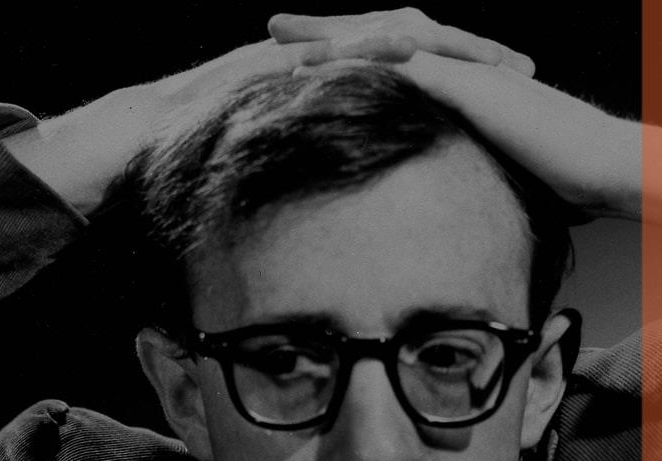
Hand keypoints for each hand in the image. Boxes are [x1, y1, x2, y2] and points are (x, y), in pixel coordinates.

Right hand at [5, 10, 523, 214]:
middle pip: (414, 37)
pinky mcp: (276, 56)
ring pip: (389, 28)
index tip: (516, 96)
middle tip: (527, 68)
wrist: (134, 142)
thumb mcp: (286, 177)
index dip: (464, 79)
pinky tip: (426, 58)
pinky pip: (341, 45)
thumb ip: (325, 184)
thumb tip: (369, 231)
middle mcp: (321, 60)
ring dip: (447, 43)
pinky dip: (386, 49)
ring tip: (499, 61)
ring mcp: (299, 52)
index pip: (413, 70)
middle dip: (472, 52)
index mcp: (332, 86)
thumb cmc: (207, 168)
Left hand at [271, 10, 640, 219]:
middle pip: (383, 35)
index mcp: (465, 85)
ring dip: (329, 34)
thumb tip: (459, 204)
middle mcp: (461, 67)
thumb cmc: (568, 177)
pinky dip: (354, 58)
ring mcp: (464, 71)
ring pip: (384, 38)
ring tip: (278, 31)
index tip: (312, 60)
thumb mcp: (506, 173)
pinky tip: (314, 63)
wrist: (607, 164)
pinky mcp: (467, 85)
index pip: (400, 61)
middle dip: (328, 31)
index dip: (355, 56)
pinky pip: (401, 63)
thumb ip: (475, 173)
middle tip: (277, 25)